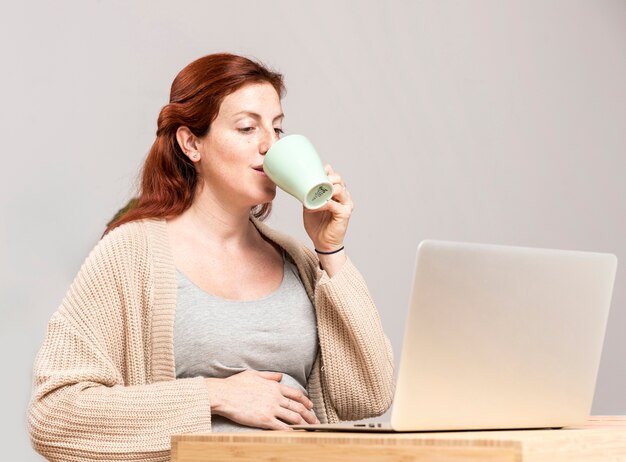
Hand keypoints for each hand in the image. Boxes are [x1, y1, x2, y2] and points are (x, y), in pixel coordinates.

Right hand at [205, 370, 319, 429]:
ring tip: (310, 429)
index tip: (311, 406)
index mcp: (274, 386)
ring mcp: (271, 408)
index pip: (296, 394)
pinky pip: (282, 427)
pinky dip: (292, 431)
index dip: (305, 401)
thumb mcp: (254, 374)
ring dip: (304, 424)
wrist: (223, 394)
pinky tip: (297, 434)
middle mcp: (276, 397)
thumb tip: (280, 376)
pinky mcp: (264, 420)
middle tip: (316, 421)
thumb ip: (269, 376)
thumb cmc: (235, 384)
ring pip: (294, 417)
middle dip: (309, 415)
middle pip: (298, 407)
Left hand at [303, 165, 353, 251]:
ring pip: (339, 189)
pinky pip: (333, 204)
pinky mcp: (345, 213)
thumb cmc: (317, 224)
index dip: (326, 172)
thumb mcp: (310, 204)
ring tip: (312, 196)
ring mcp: (346, 204)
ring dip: (323, 191)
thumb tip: (300, 182)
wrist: (322, 242)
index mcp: (336, 192)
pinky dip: (321, 204)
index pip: (335, 176)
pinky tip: (312, 207)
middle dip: (326, 179)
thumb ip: (309, 193)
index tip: (313, 172)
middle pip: (339, 179)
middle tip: (313, 184)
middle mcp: (344, 196)